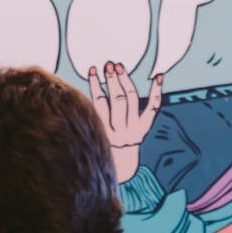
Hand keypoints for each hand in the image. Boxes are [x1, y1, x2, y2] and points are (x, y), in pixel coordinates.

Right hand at [88, 62, 162, 183]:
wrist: (120, 166)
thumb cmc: (102, 146)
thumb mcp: (93, 136)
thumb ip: (90, 117)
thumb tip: (72, 93)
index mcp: (105, 134)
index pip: (99, 104)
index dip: (95, 84)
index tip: (92, 69)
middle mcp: (121, 132)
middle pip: (117, 100)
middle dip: (112, 81)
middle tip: (108, 65)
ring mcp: (135, 130)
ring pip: (132, 100)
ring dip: (125, 81)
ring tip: (119, 67)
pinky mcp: (144, 128)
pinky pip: (153, 108)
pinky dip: (156, 92)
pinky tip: (159, 76)